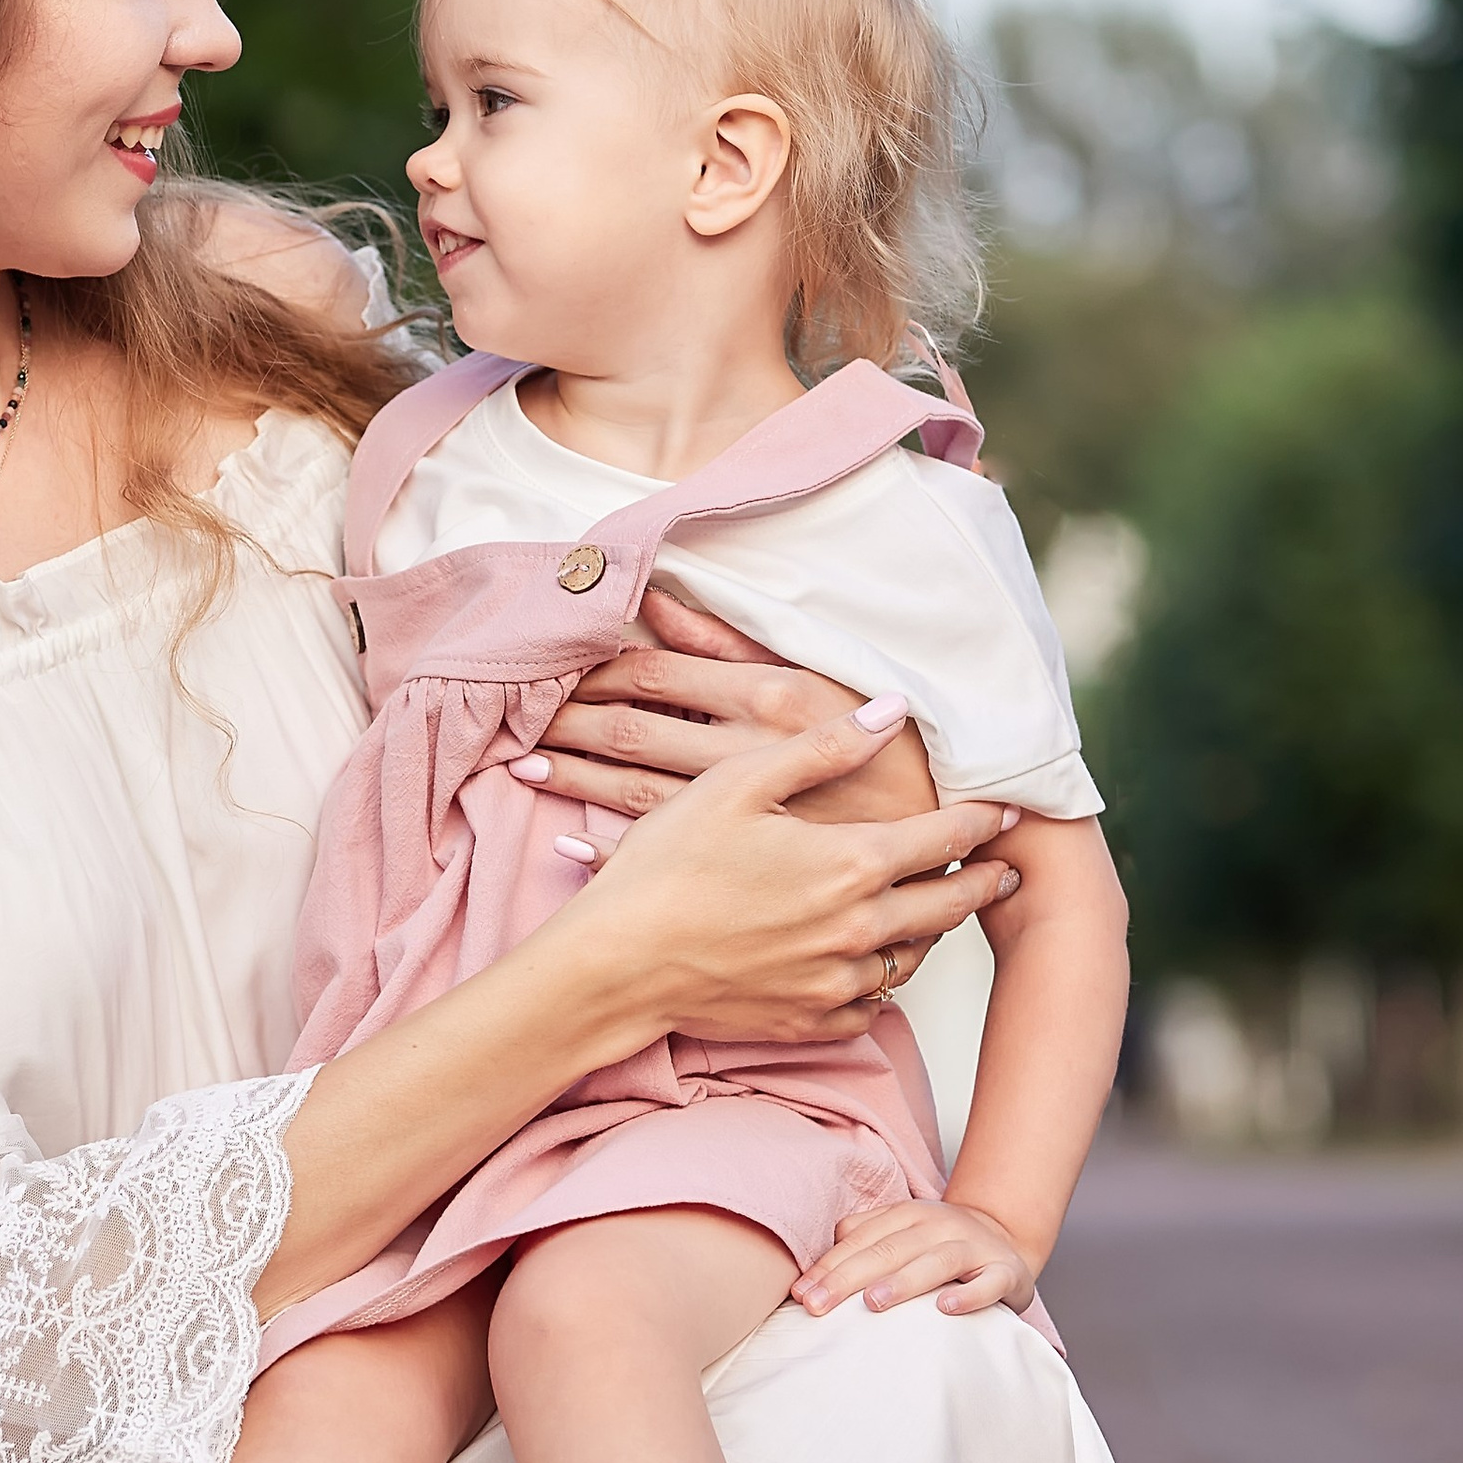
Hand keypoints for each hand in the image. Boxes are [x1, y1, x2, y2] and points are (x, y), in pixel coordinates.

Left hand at [514, 594, 940, 827]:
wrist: (946, 819)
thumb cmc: (877, 740)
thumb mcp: (812, 673)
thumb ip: (729, 640)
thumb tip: (655, 601)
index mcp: (764, 695)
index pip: (655, 674)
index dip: (596, 671)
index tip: (553, 669)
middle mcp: (747, 751)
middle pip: (633, 732)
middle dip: (568, 727)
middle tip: (516, 723)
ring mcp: (743, 813)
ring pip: (636, 793)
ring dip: (574, 780)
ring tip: (524, 770)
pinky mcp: (746, 860)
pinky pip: (667, 853)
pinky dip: (611, 848)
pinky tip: (568, 844)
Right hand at [560, 705, 1020, 1052]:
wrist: (617, 963)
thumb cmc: (668, 864)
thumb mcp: (740, 784)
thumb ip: (824, 746)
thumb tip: (893, 711)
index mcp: (851, 863)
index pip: (944, 837)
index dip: (981, 820)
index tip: (1007, 810)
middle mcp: (859, 929)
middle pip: (947, 904)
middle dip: (983, 882)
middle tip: (1008, 870)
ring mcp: (836, 983)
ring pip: (912, 958)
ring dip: (933, 933)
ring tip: (942, 914)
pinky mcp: (808, 1021)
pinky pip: (870, 1007)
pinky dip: (882, 985)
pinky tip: (876, 967)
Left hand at [794, 1196, 1038, 1319]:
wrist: (1005, 1240)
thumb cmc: (939, 1245)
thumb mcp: (900, 1234)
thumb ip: (861, 1240)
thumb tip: (813, 1267)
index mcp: (907, 1215)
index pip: (860, 1240)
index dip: (828, 1266)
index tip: (800, 1294)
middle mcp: (938, 1225)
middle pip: (889, 1250)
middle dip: (848, 1278)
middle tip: (818, 1304)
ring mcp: (974, 1247)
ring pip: (935, 1261)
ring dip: (903, 1281)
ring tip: (872, 1303)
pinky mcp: (1006, 1272)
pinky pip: (989, 1283)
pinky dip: (969, 1295)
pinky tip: (946, 1308)